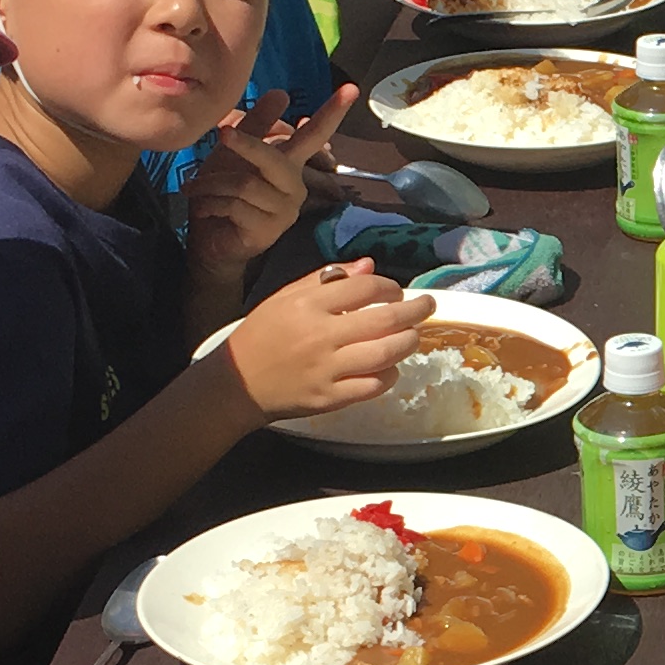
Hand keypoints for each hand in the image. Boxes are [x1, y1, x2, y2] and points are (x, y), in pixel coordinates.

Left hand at [186, 87, 361, 272]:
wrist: (209, 238)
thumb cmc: (221, 193)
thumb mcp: (232, 153)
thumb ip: (254, 125)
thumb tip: (282, 93)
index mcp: (290, 164)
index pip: (315, 136)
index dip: (332, 113)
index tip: (351, 88)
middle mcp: (294, 186)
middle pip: (275, 158)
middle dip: (247, 145)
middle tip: (223, 133)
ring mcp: (285, 210)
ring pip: (246, 184)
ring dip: (213, 184)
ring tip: (195, 188)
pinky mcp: (269, 230)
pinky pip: (237, 206)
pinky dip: (211, 203)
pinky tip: (203, 209)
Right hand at [224, 261, 431, 422]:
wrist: (236, 384)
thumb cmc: (262, 335)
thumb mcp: (285, 297)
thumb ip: (327, 280)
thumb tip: (369, 266)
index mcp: (307, 305)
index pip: (364, 288)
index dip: (389, 287)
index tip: (396, 291)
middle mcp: (320, 336)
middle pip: (383, 321)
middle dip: (414, 311)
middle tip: (428, 306)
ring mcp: (326, 370)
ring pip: (384, 354)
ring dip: (407, 343)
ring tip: (413, 336)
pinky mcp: (330, 398)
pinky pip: (372, 386)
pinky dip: (389, 375)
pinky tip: (391, 367)